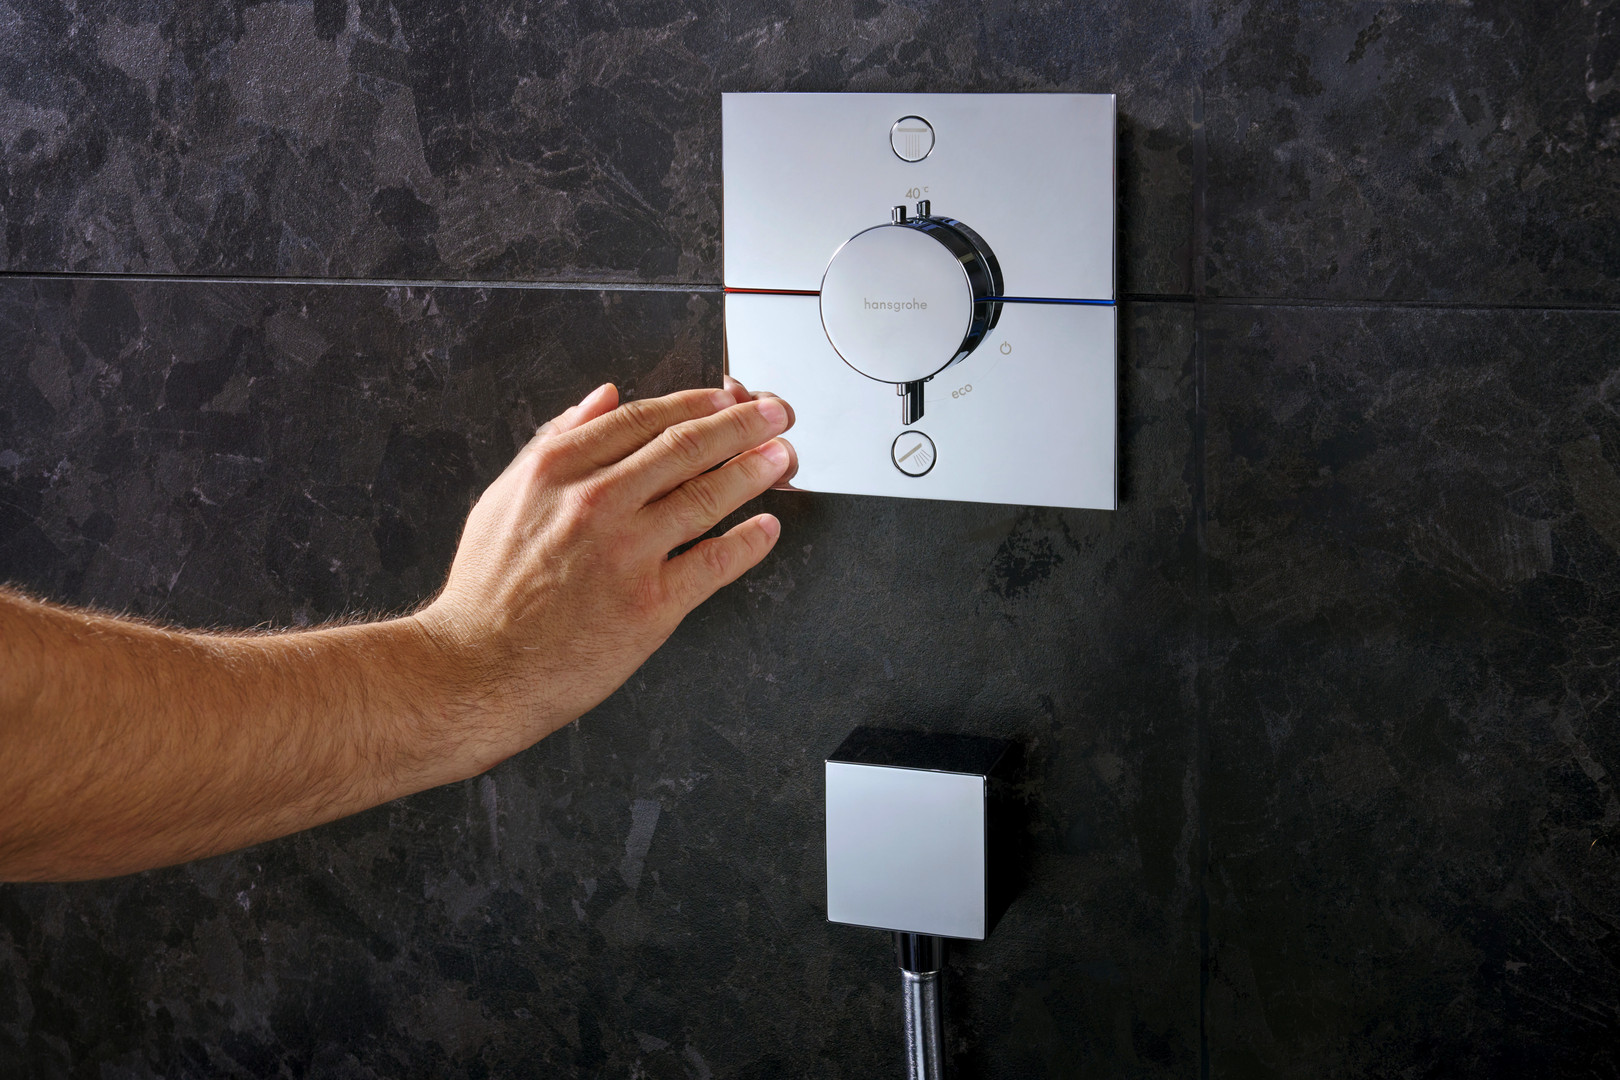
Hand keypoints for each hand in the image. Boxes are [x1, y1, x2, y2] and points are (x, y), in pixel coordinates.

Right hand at [412, 379, 796, 775]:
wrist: (475, 669)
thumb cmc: (487, 590)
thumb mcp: (506, 496)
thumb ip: (557, 439)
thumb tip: (603, 398)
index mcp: (558, 468)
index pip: (645, 419)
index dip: (697, 403)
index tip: (726, 398)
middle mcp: (596, 502)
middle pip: (687, 447)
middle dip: (743, 424)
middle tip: (775, 414)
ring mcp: (627, 552)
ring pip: (708, 496)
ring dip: (755, 471)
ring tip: (783, 457)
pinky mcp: (650, 604)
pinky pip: (714, 563)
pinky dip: (748, 542)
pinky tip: (767, 527)